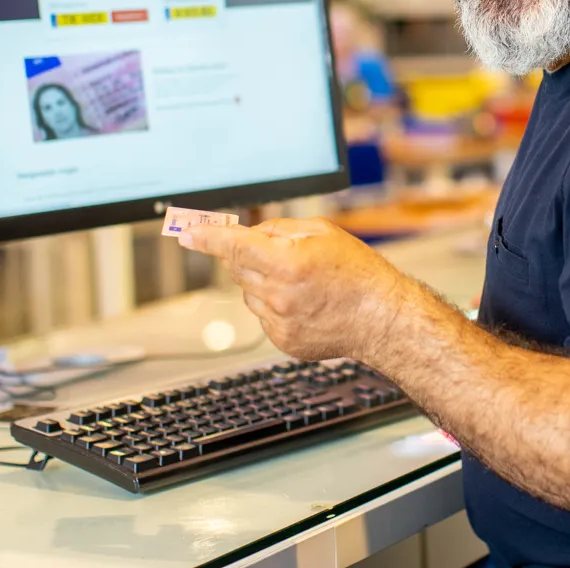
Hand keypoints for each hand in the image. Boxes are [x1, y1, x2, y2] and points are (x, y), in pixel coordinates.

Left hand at [178, 217, 407, 361]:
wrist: (382, 318)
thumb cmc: (359, 273)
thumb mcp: (323, 232)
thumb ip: (280, 229)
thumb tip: (251, 233)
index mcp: (288, 263)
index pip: (234, 247)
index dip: (207, 238)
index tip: (187, 233)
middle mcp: (279, 295)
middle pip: (237, 268)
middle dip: (248, 255)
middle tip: (279, 254)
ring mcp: (279, 322)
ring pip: (248, 292)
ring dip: (263, 281)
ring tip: (302, 282)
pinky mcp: (282, 340)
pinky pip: (262, 315)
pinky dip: (274, 304)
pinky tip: (304, 302)